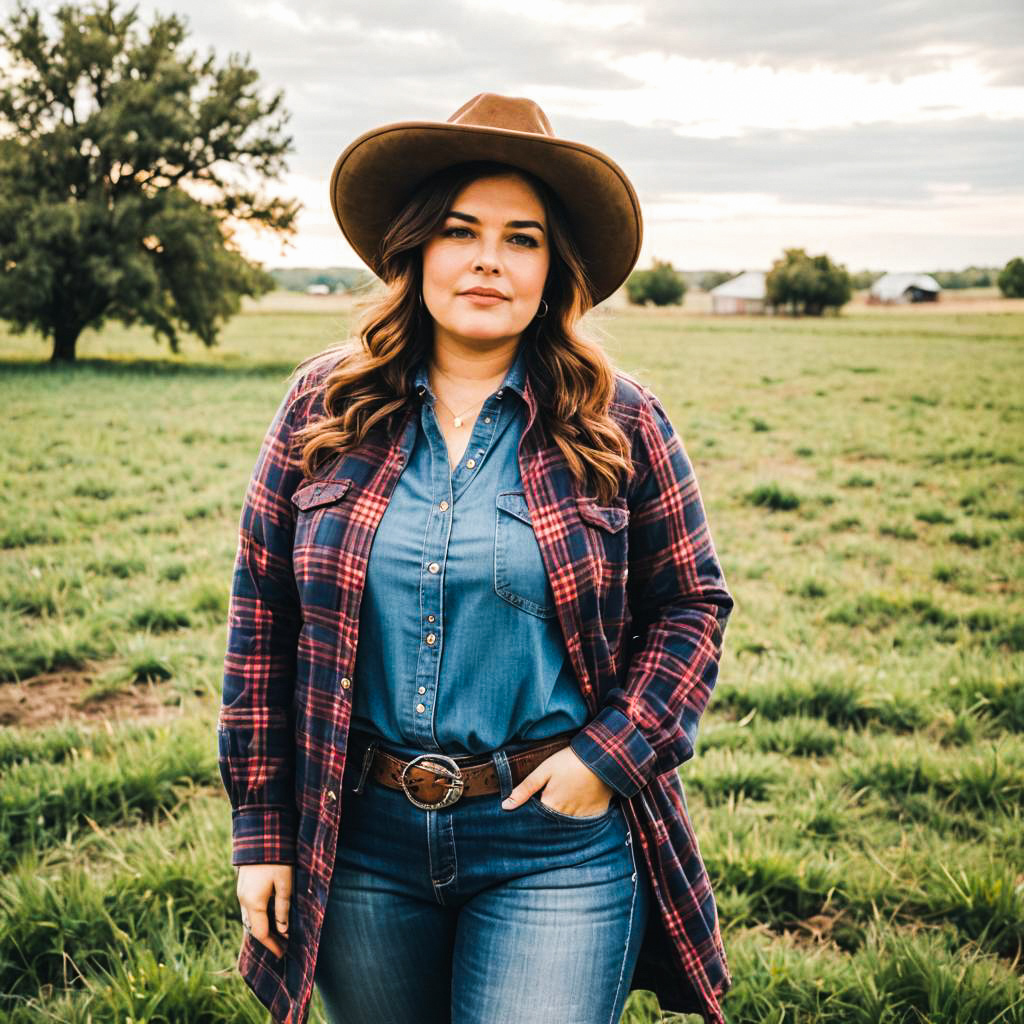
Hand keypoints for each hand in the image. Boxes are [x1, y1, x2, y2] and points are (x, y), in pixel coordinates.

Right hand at [237, 863, 292, 957]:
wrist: (261, 836)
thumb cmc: (277, 859)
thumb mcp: (285, 884)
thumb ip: (283, 908)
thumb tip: (282, 931)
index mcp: (253, 902)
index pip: (261, 933)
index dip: (272, 945)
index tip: (283, 954)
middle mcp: (243, 900)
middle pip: (253, 927)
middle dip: (267, 939)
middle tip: (282, 948)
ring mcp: (241, 892)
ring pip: (250, 918)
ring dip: (262, 928)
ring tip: (277, 935)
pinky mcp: (243, 885)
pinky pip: (249, 908)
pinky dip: (258, 918)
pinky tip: (268, 918)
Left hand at [501, 745, 615, 816]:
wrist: (601, 757)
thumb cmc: (569, 761)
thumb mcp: (544, 770)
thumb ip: (525, 789)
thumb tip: (506, 806)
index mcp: (550, 806)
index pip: (537, 817)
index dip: (534, 811)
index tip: (535, 803)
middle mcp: (565, 816)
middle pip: (552, 821)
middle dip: (549, 815)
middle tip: (554, 797)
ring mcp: (582, 817)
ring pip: (568, 822)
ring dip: (565, 815)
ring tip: (567, 798)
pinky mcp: (595, 814)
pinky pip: (585, 821)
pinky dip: (581, 815)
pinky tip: (580, 802)